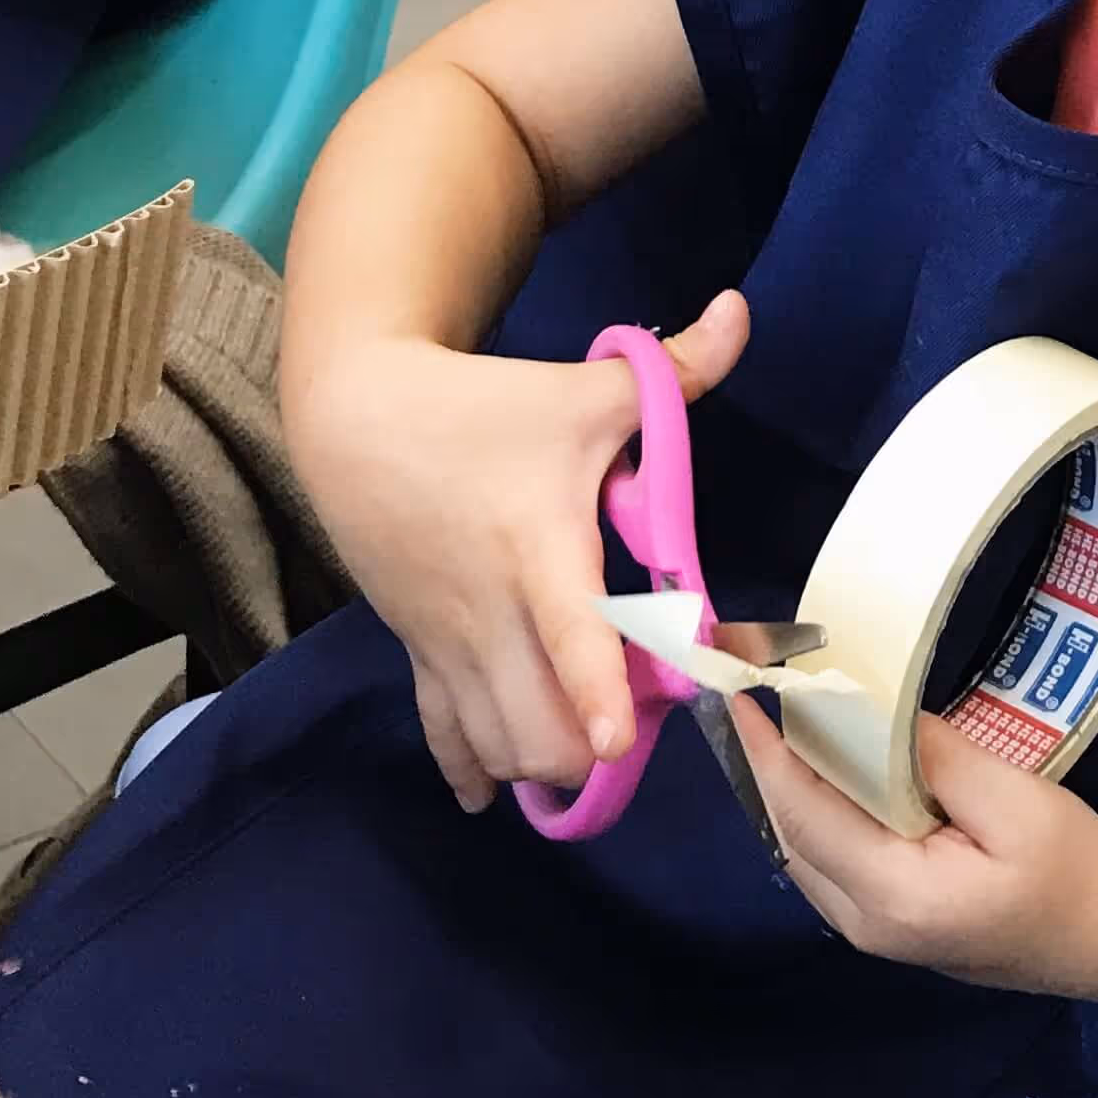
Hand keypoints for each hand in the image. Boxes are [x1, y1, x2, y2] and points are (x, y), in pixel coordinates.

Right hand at [286, 292, 750, 812]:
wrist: (355, 417)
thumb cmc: (485, 405)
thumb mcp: (587, 385)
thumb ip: (678, 365)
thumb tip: (742, 311)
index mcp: (539, 547)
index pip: (569, 635)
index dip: (595, 693)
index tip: (621, 742)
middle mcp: (489, 609)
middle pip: (531, 723)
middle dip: (587, 748)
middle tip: (640, 726)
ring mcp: (446, 640)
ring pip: (490, 742)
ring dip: (541, 757)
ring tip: (588, 744)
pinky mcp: (418, 651)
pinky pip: (442, 733)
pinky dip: (475, 764)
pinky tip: (499, 786)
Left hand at [731, 702, 1097, 999]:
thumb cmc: (1068, 869)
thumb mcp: (1019, 804)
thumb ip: (944, 762)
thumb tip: (878, 716)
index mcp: (896, 893)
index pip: (805, 817)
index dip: (766, 756)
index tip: (742, 698)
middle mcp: (865, 922)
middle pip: (790, 836)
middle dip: (767, 764)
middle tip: (758, 693)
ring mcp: (869, 931)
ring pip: (801, 852)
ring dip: (785, 787)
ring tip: (779, 721)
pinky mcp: (883, 923)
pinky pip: (825, 860)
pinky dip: (811, 811)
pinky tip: (820, 770)